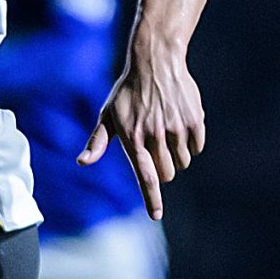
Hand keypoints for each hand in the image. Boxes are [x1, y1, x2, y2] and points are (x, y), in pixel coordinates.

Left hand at [81, 39, 204, 218]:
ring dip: (176, 156)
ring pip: (183, 163)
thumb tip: (82, 162)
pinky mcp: (195, 120)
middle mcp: (156, 136)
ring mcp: (177, 128)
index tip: (156, 216)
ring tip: (166, 133)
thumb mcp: (108, 115)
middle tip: (154, 149)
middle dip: (162, 170)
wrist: (156, 62)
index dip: (152, 199)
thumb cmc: (128, 92)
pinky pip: (197, 147)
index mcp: (133, 139)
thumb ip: (98, 141)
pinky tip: (180, 124)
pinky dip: (191, 143)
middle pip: (166, 174)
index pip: (145, 177)